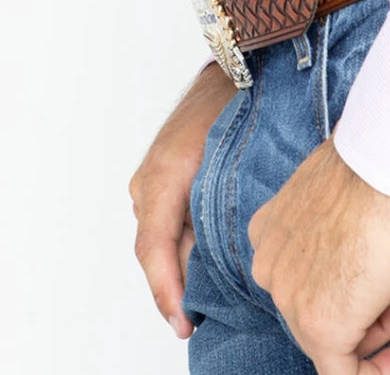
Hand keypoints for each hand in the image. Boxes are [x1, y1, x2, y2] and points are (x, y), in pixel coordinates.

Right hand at [129, 62, 238, 338]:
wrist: (240, 65)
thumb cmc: (240, 106)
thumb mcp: (233, 163)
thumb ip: (221, 213)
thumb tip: (227, 263)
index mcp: (164, 174)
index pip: (154, 248)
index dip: (167, 291)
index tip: (183, 324)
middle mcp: (149, 178)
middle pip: (158, 249)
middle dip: (180, 284)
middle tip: (206, 316)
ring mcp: (152, 175)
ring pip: (164, 236)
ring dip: (186, 262)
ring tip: (216, 291)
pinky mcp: (162, 174)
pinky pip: (169, 219)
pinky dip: (187, 240)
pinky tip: (213, 255)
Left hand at [247, 134, 389, 373]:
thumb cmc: (380, 167)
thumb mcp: (342, 194)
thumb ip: (334, 226)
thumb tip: (358, 246)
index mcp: (270, 230)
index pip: (307, 277)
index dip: (351, 281)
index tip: (383, 275)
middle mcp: (269, 266)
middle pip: (320, 309)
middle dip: (368, 304)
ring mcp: (291, 300)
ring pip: (335, 340)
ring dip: (381, 325)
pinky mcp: (321, 329)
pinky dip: (375, 374)